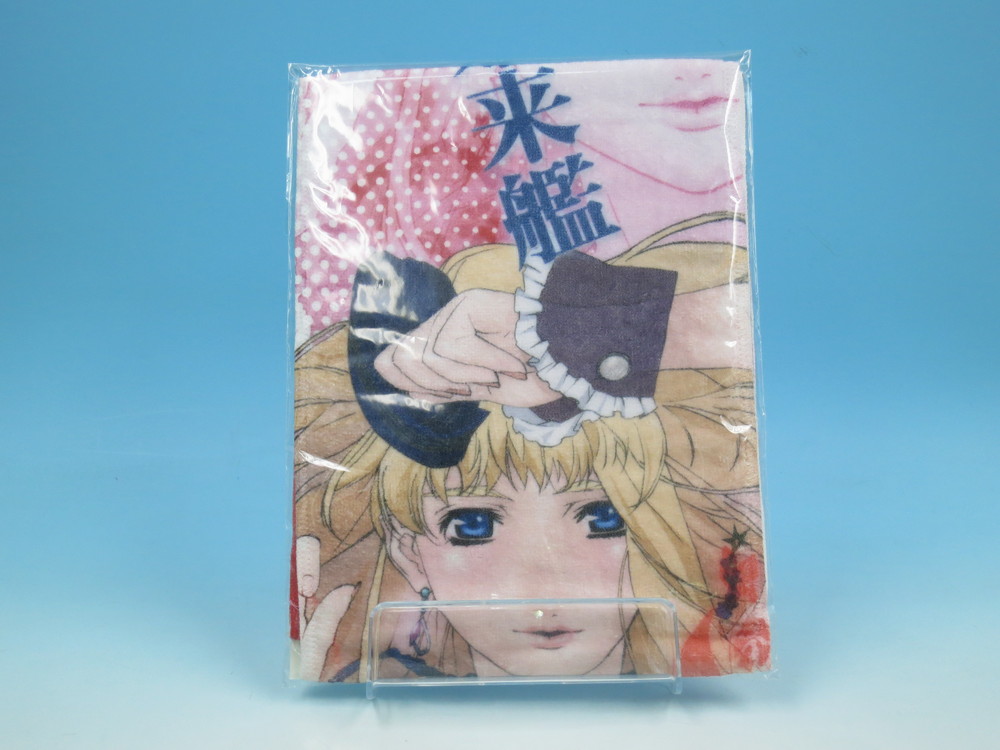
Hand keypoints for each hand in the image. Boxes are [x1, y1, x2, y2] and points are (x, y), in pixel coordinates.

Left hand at [374, 289, 560, 407]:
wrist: (577, 359)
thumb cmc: (537, 374)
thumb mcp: (481, 388)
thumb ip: (440, 384)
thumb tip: (387, 371)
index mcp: (444, 341)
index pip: (393, 358)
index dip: (408, 381)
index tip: (453, 393)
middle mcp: (446, 321)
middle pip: (405, 359)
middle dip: (442, 384)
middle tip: (484, 382)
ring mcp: (457, 311)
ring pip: (428, 357)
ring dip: (468, 375)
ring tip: (502, 371)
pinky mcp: (470, 303)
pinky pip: (452, 345)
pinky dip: (483, 362)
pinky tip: (510, 362)